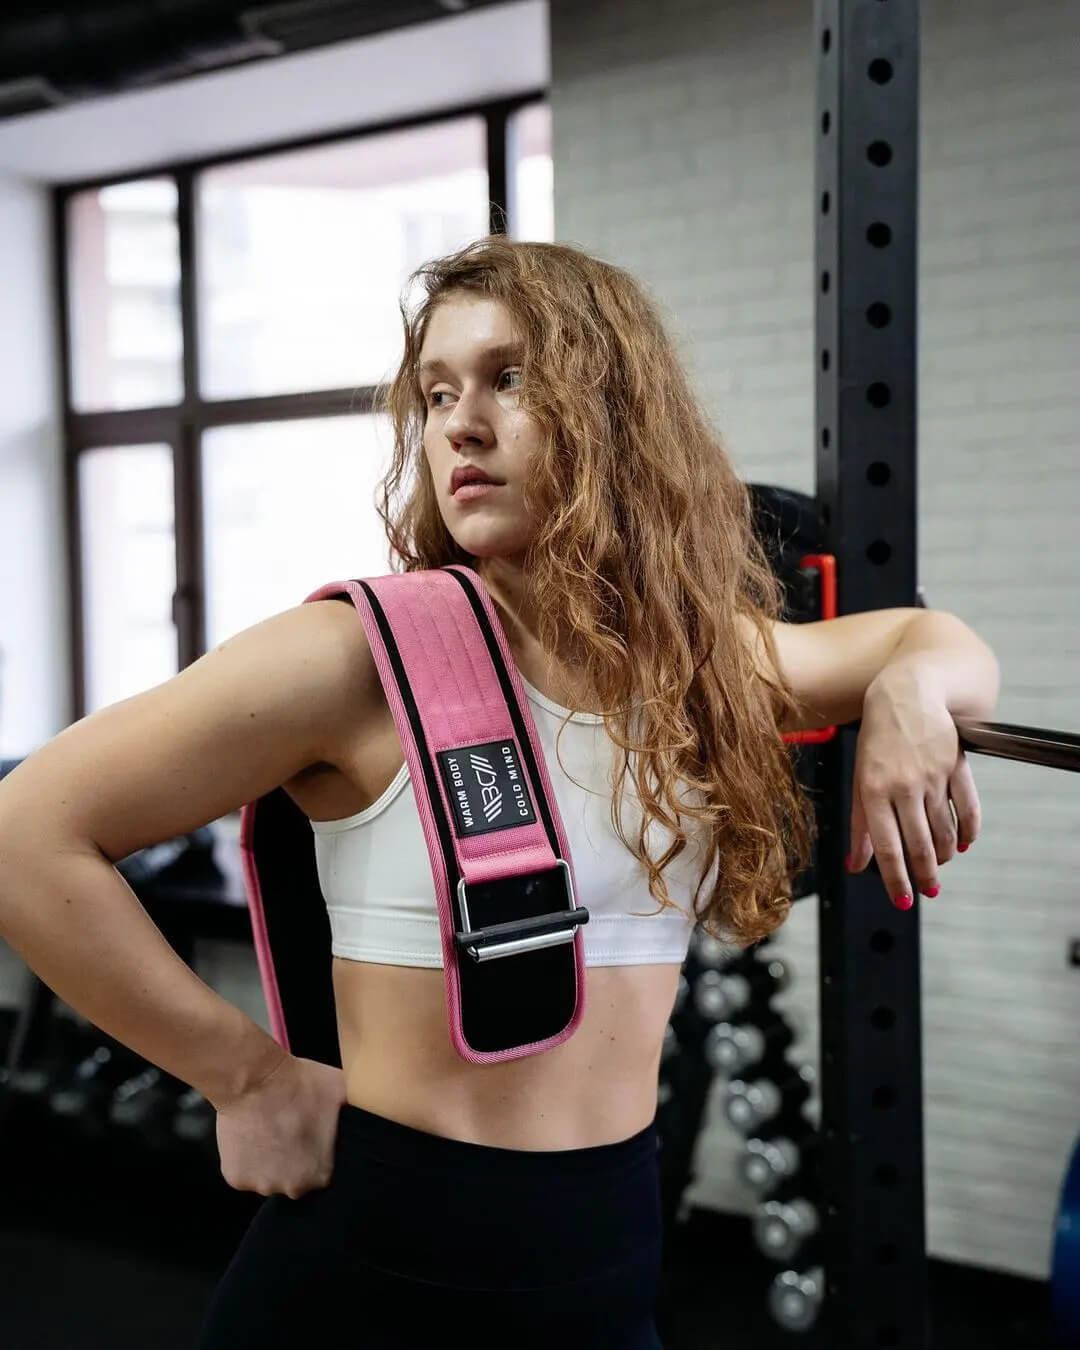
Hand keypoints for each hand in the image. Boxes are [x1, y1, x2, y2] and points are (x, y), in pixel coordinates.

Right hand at [214, 1053, 347, 1198]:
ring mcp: (260, 1185)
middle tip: (291, 1130)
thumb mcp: (343, 1094)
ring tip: (271, 1129)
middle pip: (294, 1179)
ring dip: (270, 1161)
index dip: (318, 1153)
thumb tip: (378, 1120)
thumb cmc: (303, 1084)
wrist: (255, 1078)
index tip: (313, 1135)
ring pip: (269, 1177)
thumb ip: (360, 1116)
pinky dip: (247, 1159)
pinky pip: (245, 1172)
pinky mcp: (234, 1178)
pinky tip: (253, 1134)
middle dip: (295, 1161)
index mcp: (320, 1175)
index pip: (322, 1174)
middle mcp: (291, 1189)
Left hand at [848, 665, 981, 908]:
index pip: (887, 846)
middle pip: (920, 844)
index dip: (896, 879)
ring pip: (945, 830)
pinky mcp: (957, 767)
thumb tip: (857, 866)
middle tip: (929, 891)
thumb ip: (861, 825)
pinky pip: (969, 808)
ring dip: (943, 855)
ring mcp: (933, 777)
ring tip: (939, 865)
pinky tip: (963, 844)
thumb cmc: (877, 740)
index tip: (902, 901)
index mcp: (874, 791)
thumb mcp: (860, 779)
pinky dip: (968, 831)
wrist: (907, 694)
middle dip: (925, 875)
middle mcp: (904, 786)